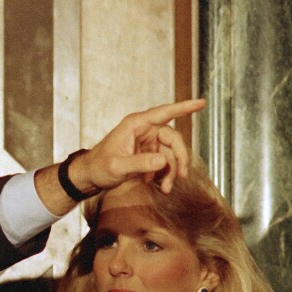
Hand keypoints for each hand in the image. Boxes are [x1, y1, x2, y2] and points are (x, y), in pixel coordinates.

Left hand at [71, 98, 205, 193]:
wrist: (90, 177)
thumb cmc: (98, 167)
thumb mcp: (118, 167)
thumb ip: (140, 163)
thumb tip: (163, 161)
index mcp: (135, 125)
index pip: (164, 113)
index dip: (184, 107)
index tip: (202, 103)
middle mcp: (143, 130)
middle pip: (173, 139)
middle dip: (179, 158)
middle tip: (181, 176)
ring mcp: (147, 142)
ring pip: (170, 153)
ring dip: (171, 171)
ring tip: (166, 188)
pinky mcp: (147, 154)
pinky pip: (164, 161)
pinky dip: (163, 174)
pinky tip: (154, 183)